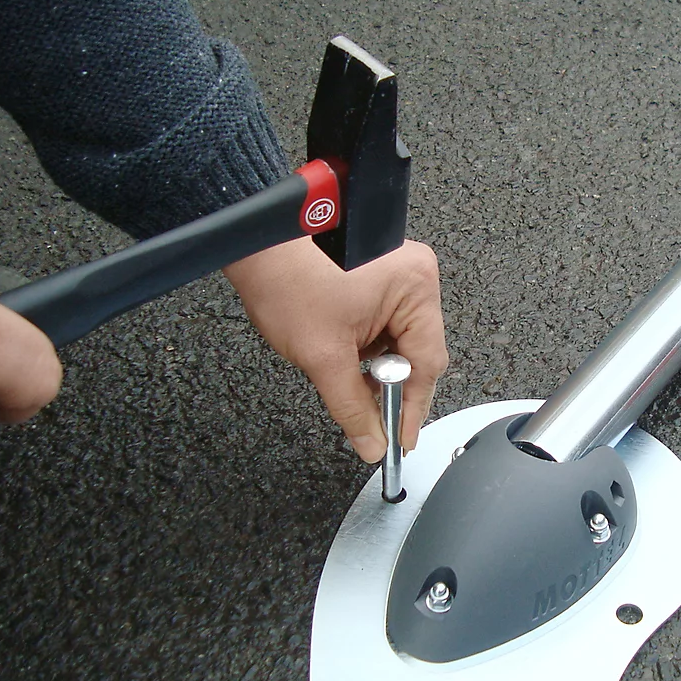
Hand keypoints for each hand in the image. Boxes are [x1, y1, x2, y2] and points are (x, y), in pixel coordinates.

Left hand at [223, 236, 448, 462]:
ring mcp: (395, 270)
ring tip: (346, 375)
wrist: (252, 239)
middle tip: (375, 419)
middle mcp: (413, 274)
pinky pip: (384, 321)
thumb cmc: (286, 277)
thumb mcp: (323, 356)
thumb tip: (372, 441)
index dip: (413, 408)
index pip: (428, 363)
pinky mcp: (375, 272)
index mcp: (415, 286)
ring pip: (398, 338)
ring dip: (374, 365)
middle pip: (416, 350)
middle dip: (390, 385)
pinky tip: (344, 354)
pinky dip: (366, 345)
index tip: (401, 438)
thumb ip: (353, 408)